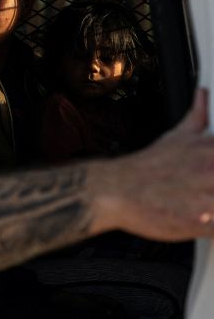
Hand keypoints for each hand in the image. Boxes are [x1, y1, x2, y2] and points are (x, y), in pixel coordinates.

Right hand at [90, 88, 213, 240]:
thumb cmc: (145, 167)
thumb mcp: (175, 136)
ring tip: (201, 203)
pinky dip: (211, 224)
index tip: (209, 172)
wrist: (114, 190)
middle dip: (213, 185)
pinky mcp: (199, 223)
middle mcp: (211, 171)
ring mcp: (206, 198)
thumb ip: (198, 115)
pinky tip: (201, 218)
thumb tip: (203, 94)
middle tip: (205, 186)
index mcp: (211, 149)